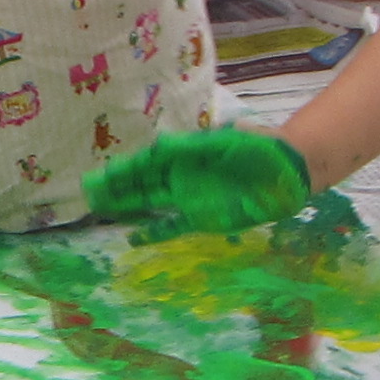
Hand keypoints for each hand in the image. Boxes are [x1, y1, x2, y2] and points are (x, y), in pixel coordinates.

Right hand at [83, 130, 310, 238]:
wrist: (290, 171)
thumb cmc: (260, 148)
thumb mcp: (228, 142)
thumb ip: (195, 146)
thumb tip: (161, 145)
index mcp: (185, 153)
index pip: (147, 162)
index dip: (123, 170)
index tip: (100, 177)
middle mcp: (182, 175)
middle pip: (142, 182)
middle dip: (117, 187)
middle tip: (89, 194)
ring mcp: (190, 197)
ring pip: (150, 201)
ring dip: (127, 205)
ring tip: (101, 209)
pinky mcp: (202, 218)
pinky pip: (172, 226)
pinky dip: (153, 232)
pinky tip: (133, 238)